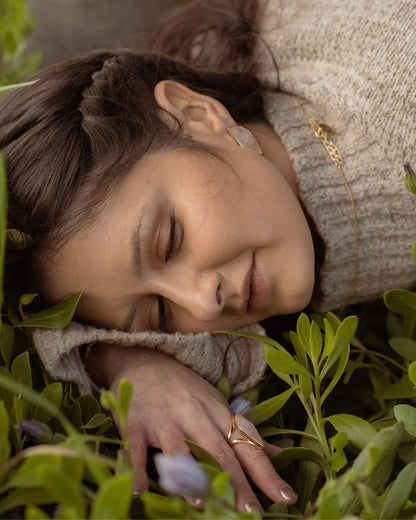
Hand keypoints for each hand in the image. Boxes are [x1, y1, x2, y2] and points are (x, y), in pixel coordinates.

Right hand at [88, 345, 297, 511]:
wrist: (146, 360)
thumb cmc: (186, 389)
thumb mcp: (218, 406)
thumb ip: (245, 434)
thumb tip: (282, 456)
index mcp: (218, 414)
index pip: (248, 445)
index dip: (267, 473)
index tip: (287, 498)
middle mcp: (195, 416)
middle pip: (219, 451)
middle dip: (237, 484)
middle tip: (252, 513)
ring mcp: (165, 419)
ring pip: (181, 449)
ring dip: (191, 475)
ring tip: (202, 503)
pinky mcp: (136, 422)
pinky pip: (136, 449)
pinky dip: (138, 471)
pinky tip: (141, 494)